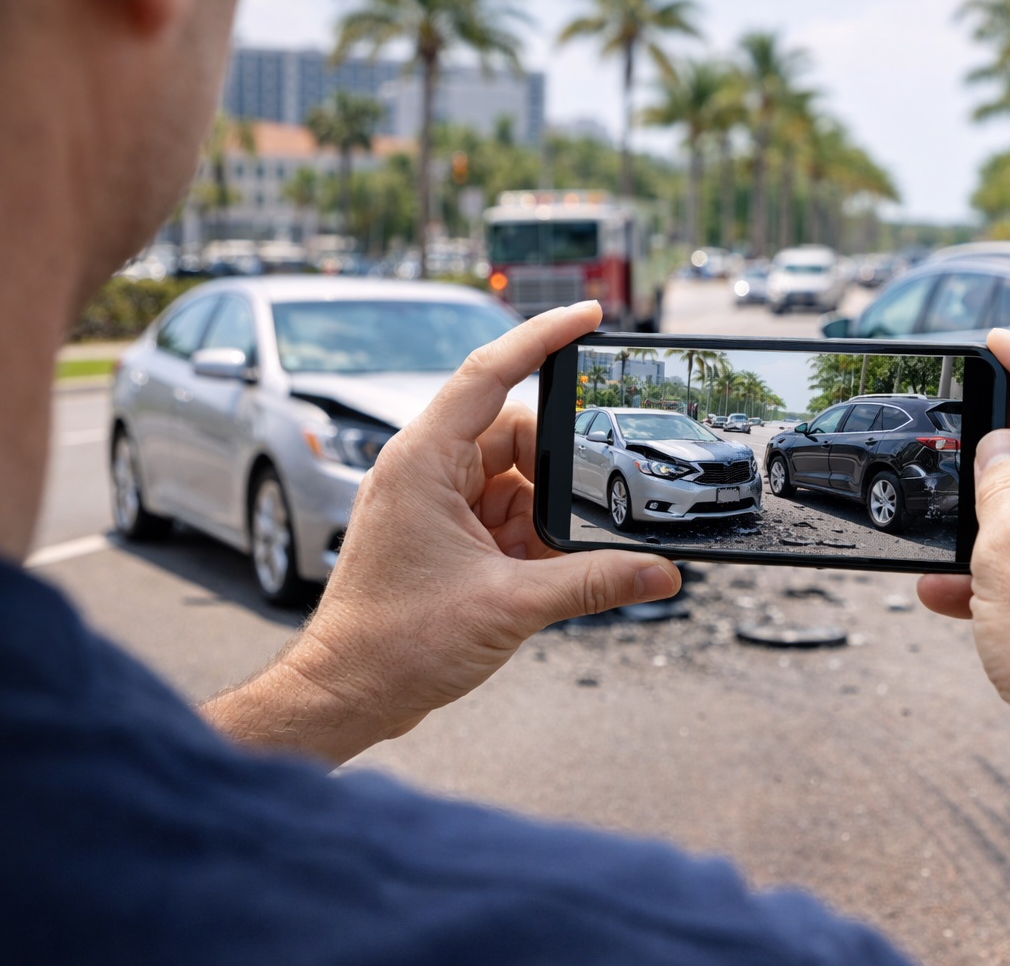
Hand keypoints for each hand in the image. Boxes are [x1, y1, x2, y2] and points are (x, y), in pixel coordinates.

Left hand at [204, 302, 680, 763]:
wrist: (347, 693)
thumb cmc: (393, 643)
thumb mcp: (509, 606)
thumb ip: (593, 583)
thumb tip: (662, 572)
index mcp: (425, 461)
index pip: (490, 372)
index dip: (542, 336)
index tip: (589, 315)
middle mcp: (428, 469)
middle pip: (517, 436)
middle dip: (558, 473)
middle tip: (589, 508)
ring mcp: (436, 501)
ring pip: (516, 480)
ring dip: (545, 518)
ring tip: (545, 565)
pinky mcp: (447, 533)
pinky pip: (506, 515)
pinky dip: (532, 540)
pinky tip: (541, 575)